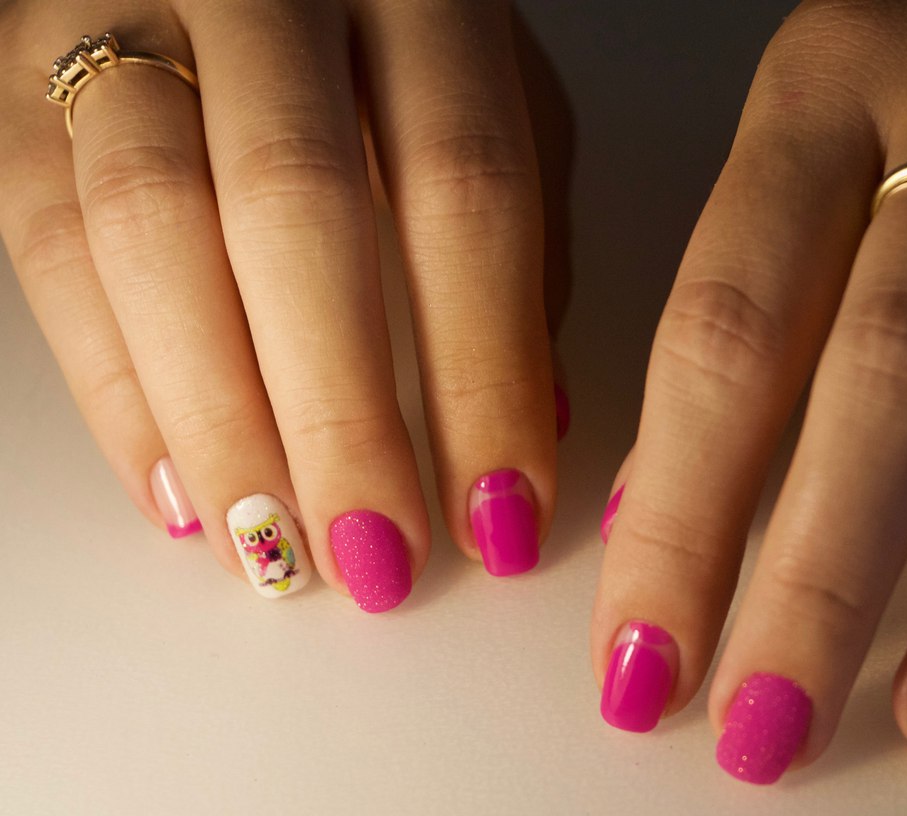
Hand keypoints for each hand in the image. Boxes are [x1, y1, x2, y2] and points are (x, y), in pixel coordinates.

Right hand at [0, 0, 571, 608]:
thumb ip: (521, 234)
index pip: (465, 188)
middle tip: (377, 556)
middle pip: (296, 210)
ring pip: (149, 226)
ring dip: (215, 421)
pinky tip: (179, 492)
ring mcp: (124, 16)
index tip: (503, 510)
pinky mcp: (20, 76)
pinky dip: (112, 385)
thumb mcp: (492, 90)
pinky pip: (47, 239)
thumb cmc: (392, 23)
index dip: (484, 366)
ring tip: (274, 550)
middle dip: (340, 412)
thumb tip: (535, 422)